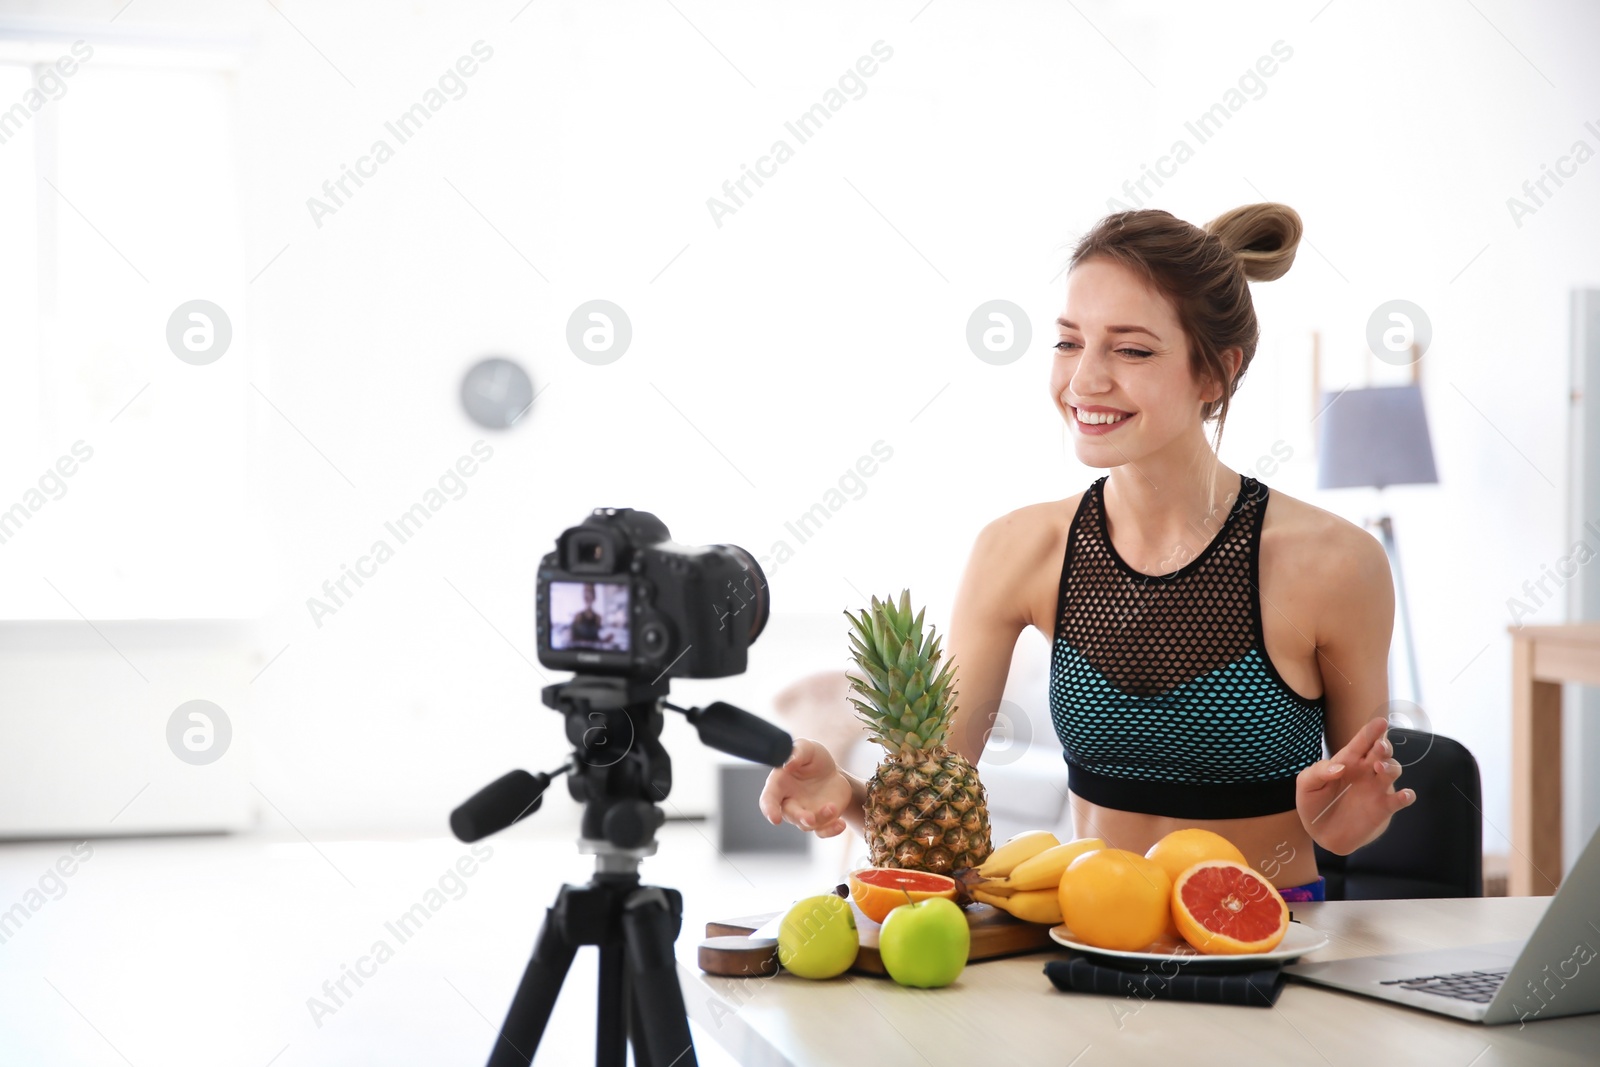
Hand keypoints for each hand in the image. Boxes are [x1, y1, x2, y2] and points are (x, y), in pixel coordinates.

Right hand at [759, 738, 853, 838]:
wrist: (832, 771)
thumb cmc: (812, 758)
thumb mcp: (806, 748)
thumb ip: (797, 753)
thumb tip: (788, 763)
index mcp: (780, 785)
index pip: (768, 799)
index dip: (769, 809)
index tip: (774, 818)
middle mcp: (790, 802)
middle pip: (790, 815)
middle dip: (799, 817)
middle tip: (809, 818)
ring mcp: (805, 813)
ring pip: (809, 824)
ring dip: (821, 819)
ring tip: (833, 807)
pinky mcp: (821, 820)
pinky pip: (823, 831)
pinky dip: (831, 831)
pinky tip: (841, 825)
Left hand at [1296, 716, 1415, 855]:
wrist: (1320, 832)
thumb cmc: (1314, 802)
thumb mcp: (1306, 784)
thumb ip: (1318, 771)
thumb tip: (1340, 767)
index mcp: (1347, 760)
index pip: (1362, 742)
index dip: (1371, 731)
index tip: (1380, 722)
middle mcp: (1366, 771)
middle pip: (1381, 752)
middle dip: (1384, 745)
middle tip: (1379, 746)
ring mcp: (1376, 788)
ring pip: (1393, 770)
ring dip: (1391, 767)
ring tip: (1379, 768)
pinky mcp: (1383, 808)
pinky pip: (1400, 800)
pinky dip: (1406, 796)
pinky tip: (1405, 795)